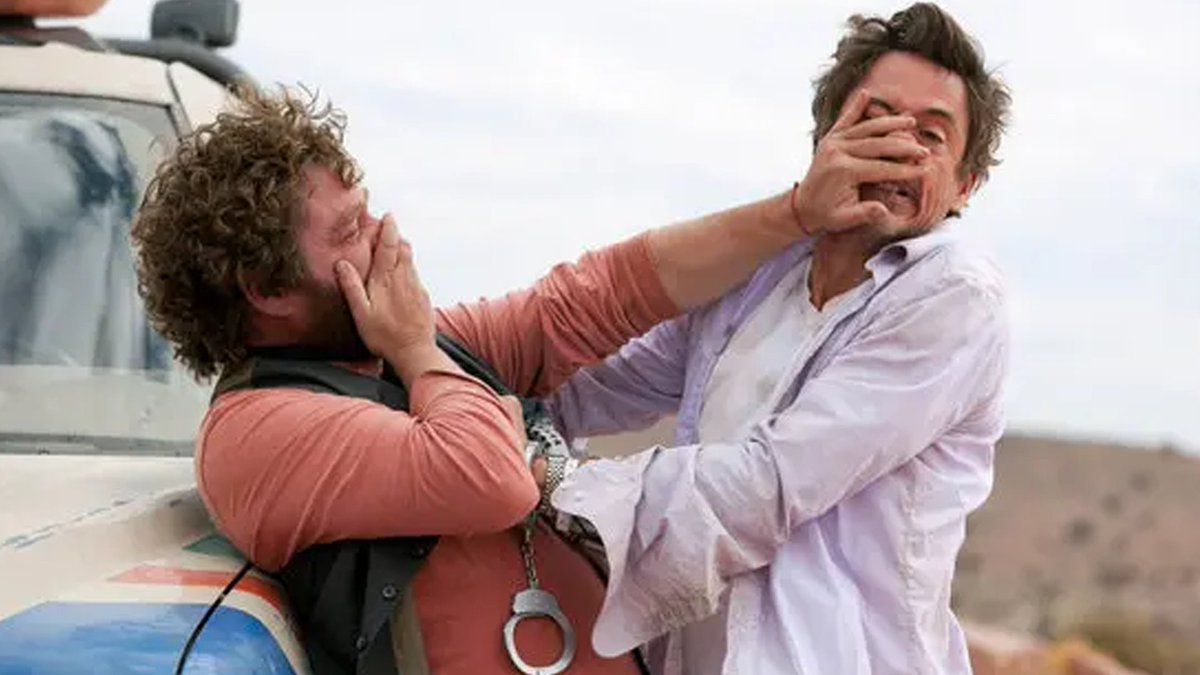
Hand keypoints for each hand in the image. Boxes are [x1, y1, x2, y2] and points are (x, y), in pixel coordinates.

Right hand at [336, 214, 436, 364]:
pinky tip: (402, 273)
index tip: (388, 217)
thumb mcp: (361, 313)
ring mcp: (416, 287)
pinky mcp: (423, 297)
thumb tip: (342, 263)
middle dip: (396, 236)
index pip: (388, 247)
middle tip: (388, 227)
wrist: (415, 352)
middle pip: (403, 249)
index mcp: (386, 280)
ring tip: (394, 245)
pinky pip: (415, 274)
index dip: (388, 230)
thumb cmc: (384, 336)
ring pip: (410, 260)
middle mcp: (404, 279)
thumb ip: (352, 287)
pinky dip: (408, 266)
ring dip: (402, 250)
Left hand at [793, 89, 929, 235]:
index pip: (881, 168)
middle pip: (878, 145)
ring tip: (911, 122)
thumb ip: (864, 214)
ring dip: (890, 124)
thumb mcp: (844, 220)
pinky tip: (866, 94)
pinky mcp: (830, 137)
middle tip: (925, 151)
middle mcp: (838, 151)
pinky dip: (856, 107)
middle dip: (904, 148)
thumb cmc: (826, 215)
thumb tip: (883, 210)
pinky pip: (845, 119)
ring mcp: (833, 141)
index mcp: (843, 171)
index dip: (905, 170)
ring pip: (867, 128)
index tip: (925, 170)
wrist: (802, 206)